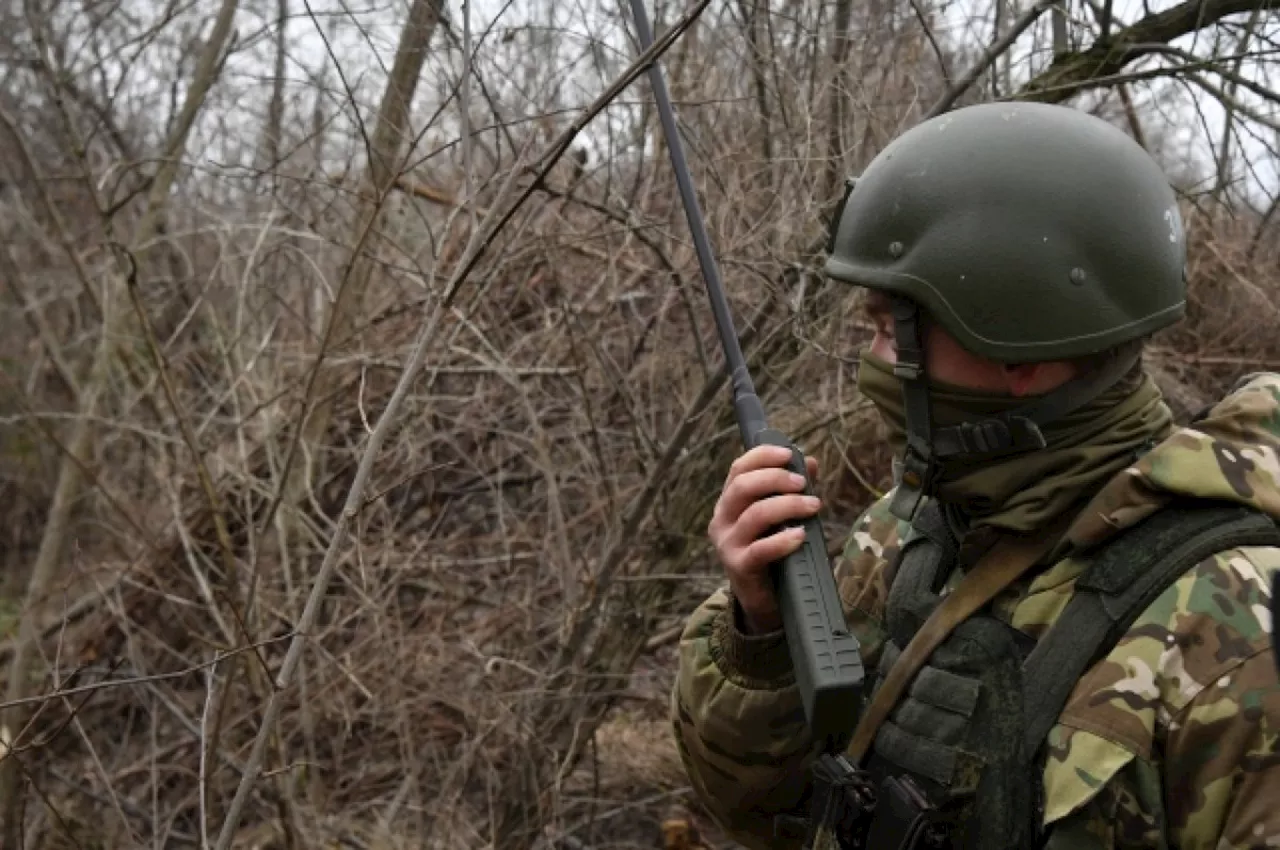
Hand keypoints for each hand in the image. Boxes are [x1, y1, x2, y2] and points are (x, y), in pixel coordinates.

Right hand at [707, 444, 820, 634]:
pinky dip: (783, 540)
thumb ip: (793, 489)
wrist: (764, 597)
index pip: (738, 469)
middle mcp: (721, 519)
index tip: (789, 454)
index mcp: (729, 502)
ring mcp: (727, 543)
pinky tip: (801, 536)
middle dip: (776, 479)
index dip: (762, 457)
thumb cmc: (773, 551)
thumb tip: (810, 463)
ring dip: (788, 506)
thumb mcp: (781, 516)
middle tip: (803, 484)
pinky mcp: (738, 566)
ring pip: (755, 514)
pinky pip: (761, 549)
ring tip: (813, 506)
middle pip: (743, 487)